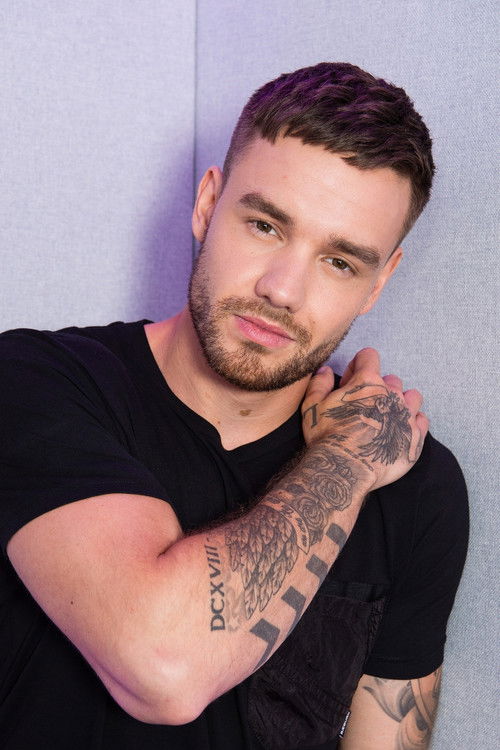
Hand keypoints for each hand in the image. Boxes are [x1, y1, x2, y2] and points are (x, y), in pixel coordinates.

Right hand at [301, 348, 428, 489]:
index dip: (358, 365)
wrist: (345, 469)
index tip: (350, 382)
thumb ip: (320, 383)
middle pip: (391, 379)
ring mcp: (406, 415)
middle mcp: (391, 394)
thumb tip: (326, 370)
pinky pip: (421, 420)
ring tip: (386, 417)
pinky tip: (398, 430)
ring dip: (400, 402)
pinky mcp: (415, 437)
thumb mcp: (312, 406)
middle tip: (364, 406)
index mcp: (367, 381)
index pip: (369, 355)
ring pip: (411, 397)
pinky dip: (411, 422)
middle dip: (378, 387)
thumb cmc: (327, 436)